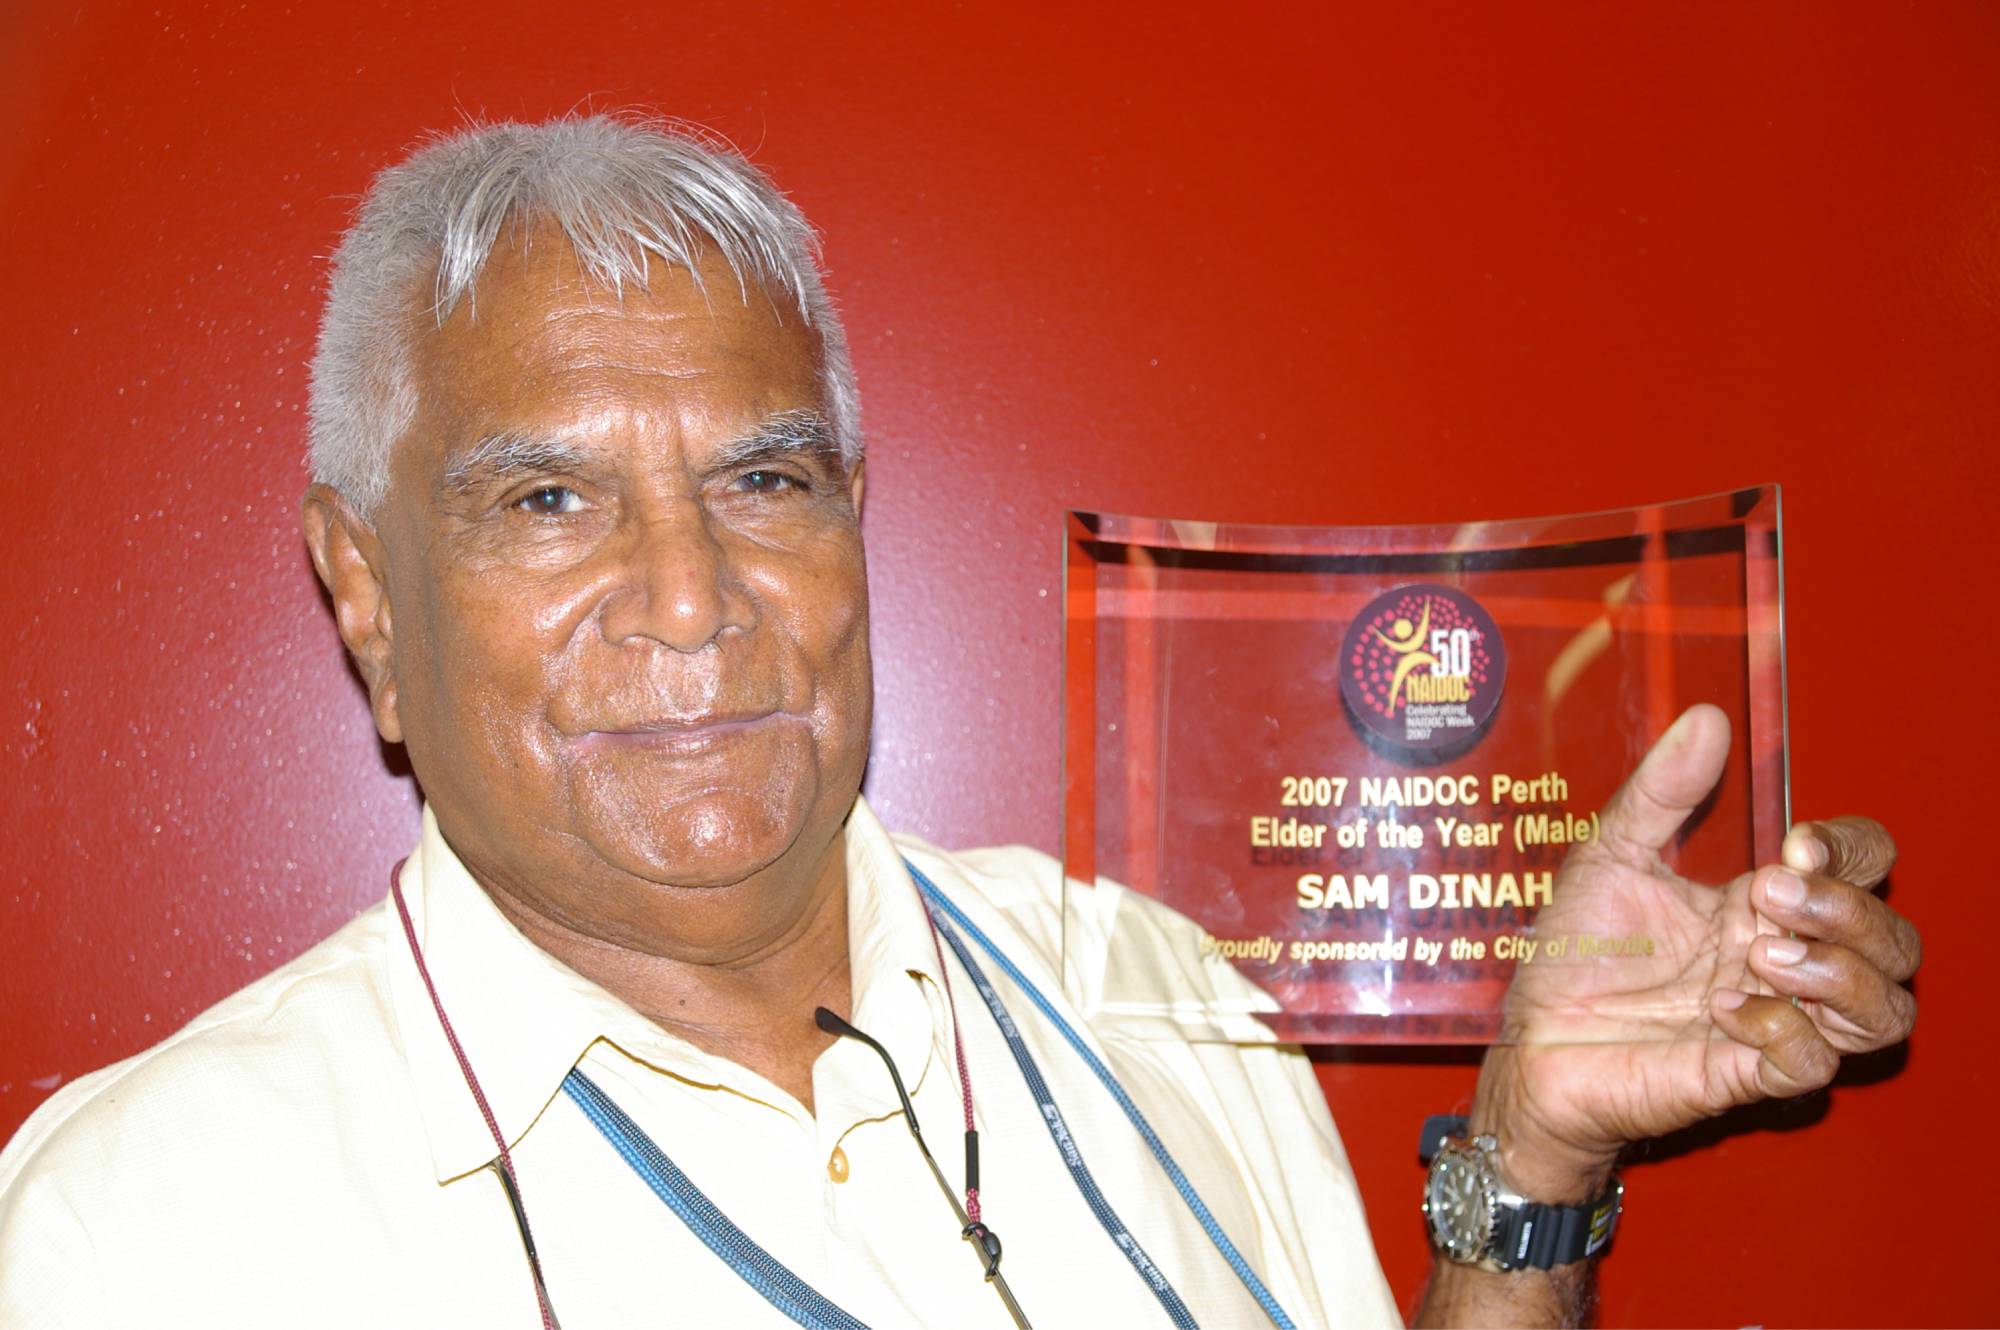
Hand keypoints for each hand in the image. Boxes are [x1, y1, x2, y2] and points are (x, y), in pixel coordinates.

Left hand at [1469, 704, 1920, 1200]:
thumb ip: (1660, 792)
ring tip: (1763, 953)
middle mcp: (1783, 961)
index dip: (1852, 850)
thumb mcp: (1608, 855)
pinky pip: (1816, 1064)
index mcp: (1761, 903)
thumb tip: (1708, 718)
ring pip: (1886, 1010)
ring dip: (1842, 973)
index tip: (1795, 841)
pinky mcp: (1747, 1075)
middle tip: (1768, 893)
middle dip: (1848, 910)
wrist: (1531, 1038)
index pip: (1864, 866)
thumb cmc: (1575, 954)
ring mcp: (1774, 1021)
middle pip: (1894, 939)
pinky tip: (1725, 1008)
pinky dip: (1784, 1030)